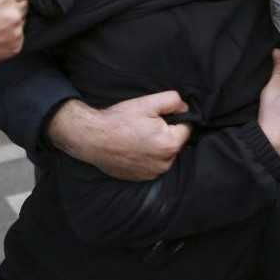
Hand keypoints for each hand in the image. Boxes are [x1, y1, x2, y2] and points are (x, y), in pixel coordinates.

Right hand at [48, 92, 191, 180]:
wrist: (92, 138)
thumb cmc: (120, 120)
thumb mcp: (148, 103)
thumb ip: (173, 101)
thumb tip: (185, 107)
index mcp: (170, 144)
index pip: (186, 127)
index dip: (175, 117)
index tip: (158, 115)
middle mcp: (165, 163)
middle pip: (176, 141)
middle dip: (166, 132)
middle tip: (146, 124)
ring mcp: (153, 173)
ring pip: (165, 154)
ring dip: (157, 144)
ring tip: (138, 135)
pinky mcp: (141, 178)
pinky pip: (153, 164)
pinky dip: (148, 155)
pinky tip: (133, 146)